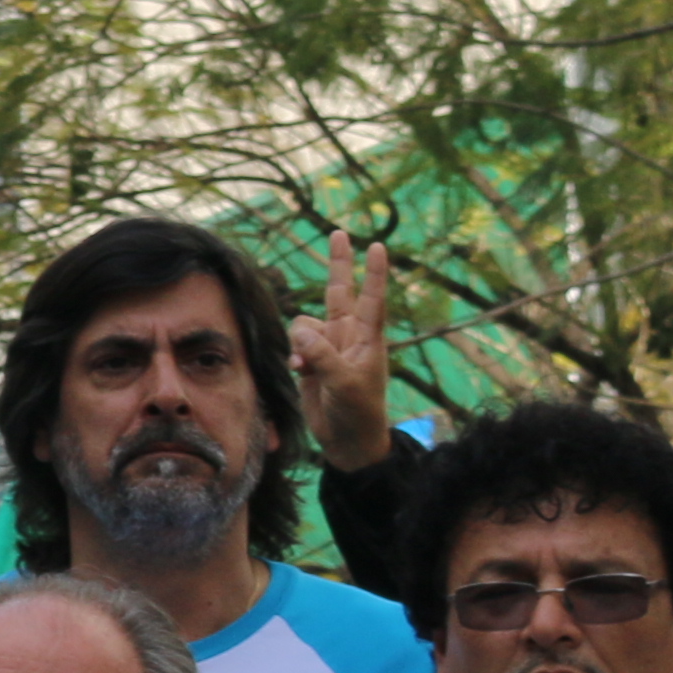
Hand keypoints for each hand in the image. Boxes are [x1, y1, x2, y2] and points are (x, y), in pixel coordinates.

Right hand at [292, 237, 398, 472]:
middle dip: (339, 263)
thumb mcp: (344, 384)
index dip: (373, 273)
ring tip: (306, 367)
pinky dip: (294, 354)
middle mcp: (349, 336)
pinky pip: (296, 343)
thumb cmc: (358, 412)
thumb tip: (301, 333)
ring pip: (306, 323)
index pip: (371, 299)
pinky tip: (300, 373)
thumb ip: (323, 356)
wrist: (349, 441)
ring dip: (301, 340)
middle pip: (340, 292)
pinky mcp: (313, 361)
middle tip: (339, 232)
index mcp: (368, 339)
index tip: (377, 246)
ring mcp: (330, 348)